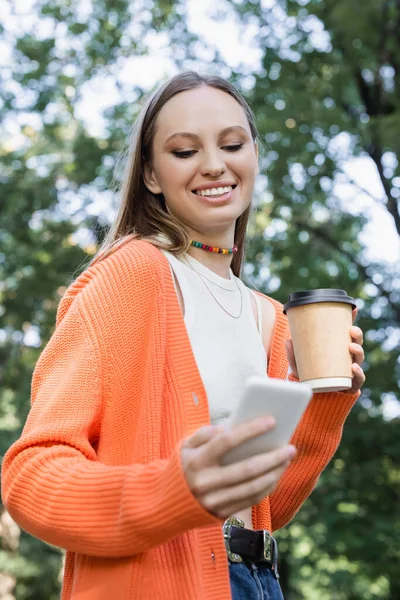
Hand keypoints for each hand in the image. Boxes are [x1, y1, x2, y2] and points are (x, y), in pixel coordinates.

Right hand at [181, 418, 295, 518]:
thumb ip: (204, 433)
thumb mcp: (185, 445)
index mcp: (196, 461)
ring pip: (253, 487)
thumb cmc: (184, 465)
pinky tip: (277, 474)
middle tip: (291, 447)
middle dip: (273, 457)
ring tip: (287, 459)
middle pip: (247, 468)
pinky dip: (268, 487)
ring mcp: (215, 501)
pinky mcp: (222, 514)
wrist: (168, 502)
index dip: (251, 430)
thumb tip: (227, 427)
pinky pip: (251, 500)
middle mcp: (205, 483)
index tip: (271, 421)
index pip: (227, 441)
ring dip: (275, 473)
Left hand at [285, 307, 365, 393]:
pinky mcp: (351, 385)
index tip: (354, 308)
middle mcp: (346, 357)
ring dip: (358, 351)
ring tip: (351, 347)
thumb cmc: (309, 376)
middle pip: (356, 342)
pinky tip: (353, 368)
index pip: (346, 332)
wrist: (313, 398)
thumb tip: (288, 340)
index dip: (352, 320)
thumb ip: (294, 353)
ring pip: (359, 358)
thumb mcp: (299, 363)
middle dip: (357, 334)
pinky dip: (358, 374)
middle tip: (351, 330)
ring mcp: (350, 371)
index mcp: (336, 347)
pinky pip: (358, 379)